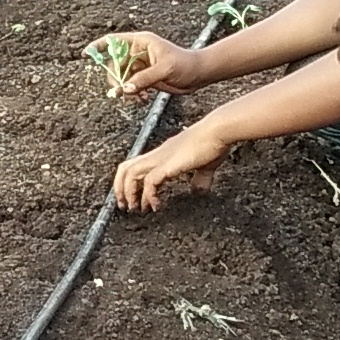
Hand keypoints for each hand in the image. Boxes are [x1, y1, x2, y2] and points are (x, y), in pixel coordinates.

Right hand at [93, 30, 201, 99]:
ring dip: (124, 89)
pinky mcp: (144, 78)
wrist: (199, 75)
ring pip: (121, 78)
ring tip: (137, 98)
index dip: (98, 46)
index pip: (113, 41)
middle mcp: (137, 53)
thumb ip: (143, 79)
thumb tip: (124, 88)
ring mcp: (140, 66)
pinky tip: (143, 99)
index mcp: (140, 42)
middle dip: (114, 78)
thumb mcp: (164, 70)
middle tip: (119, 91)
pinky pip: (130, 87)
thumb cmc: (186, 64)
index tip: (86, 54)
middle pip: (114, 64)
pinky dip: (132, 95)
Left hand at [113, 120, 234, 211]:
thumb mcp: (205, 165)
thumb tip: (199, 190)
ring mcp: (161, 158)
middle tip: (125, 207)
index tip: (133, 199)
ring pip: (131, 173)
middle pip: (125, 168)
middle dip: (120, 189)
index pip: (136, 165)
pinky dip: (148, 195)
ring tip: (135, 209)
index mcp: (163, 153)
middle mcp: (157, 154)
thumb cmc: (214, 143)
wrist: (218, 131)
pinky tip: (156, 205)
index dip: (129, 182)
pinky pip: (149, 181)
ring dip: (129, 193)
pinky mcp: (168, 164)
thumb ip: (201, 178)